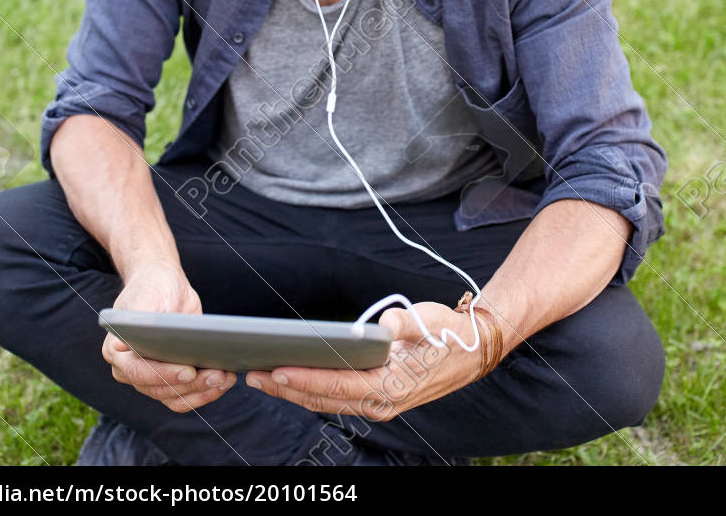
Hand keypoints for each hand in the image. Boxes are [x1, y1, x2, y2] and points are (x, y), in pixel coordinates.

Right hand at [101, 263, 235, 412]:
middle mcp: (131, 370)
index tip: (188, 372)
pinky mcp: (172, 378)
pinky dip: (206, 392)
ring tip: (225, 378)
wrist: (167, 286)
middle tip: (217, 375)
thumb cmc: (153, 287)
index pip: (137, 372)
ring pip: (175, 398)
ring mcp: (152, 377)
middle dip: (191, 385)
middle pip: (160, 389)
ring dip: (202, 392)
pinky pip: (187, 395)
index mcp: (117, 351)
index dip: (163, 375)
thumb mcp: (146, 297)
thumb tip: (118, 345)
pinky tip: (224, 381)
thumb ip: (135, 319)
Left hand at [243, 301, 493, 420]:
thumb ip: (407, 323)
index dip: (305, 378)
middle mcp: (381, 402)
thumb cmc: (449, 333)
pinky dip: (310, 389)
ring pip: (326, 402)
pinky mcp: (376, 397)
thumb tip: (385, 324)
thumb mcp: (431, 322)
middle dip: (287, 388)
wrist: (472, 351)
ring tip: (263, 378)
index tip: (278, 369)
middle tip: (253, 375)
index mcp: (392, 386)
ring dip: (293, 391)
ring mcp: (378, 403)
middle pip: (324, 399)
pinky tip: (291, 379)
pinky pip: (335, 399)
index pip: (338, 386)